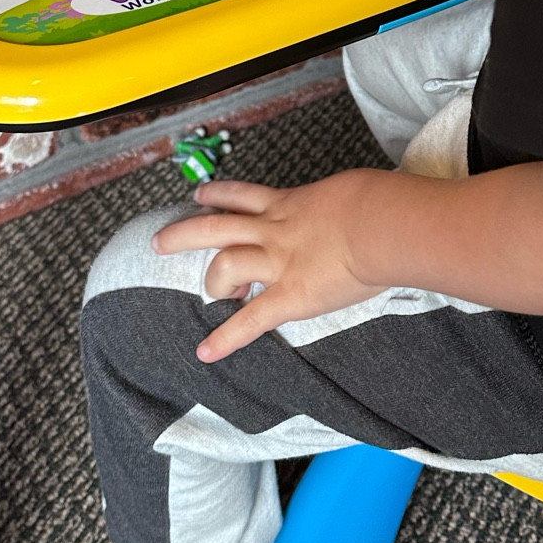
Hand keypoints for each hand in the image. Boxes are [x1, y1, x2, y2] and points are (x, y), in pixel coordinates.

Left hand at [152, 171, 385, 360]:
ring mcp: (278, 262)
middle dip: (183, 234)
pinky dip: (226, 337)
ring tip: (210, 292)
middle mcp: (274, 230)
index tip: (200, 197)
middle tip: (160, 241)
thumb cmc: (380, 203)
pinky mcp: (291, 295)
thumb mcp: (352, 191)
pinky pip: (251, 319)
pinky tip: (205, 352)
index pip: (243, 195)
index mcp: (288, 204)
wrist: (382, 223)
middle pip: (215, 226)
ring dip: (211, 280)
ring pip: (225, 264)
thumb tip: (357, 205)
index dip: (217, 195)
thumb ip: (340, 203)